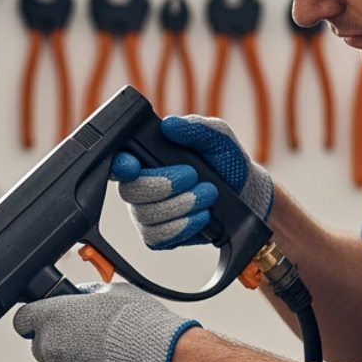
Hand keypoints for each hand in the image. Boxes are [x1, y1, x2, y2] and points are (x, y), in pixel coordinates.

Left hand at [12, 281, 199, 361]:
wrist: (162, 360)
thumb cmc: (140, 324)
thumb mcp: (112, 292)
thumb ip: (86, 296)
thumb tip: (81, 298)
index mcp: (53, 317)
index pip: (23, 320)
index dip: (35, 320)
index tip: (44, 322)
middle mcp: (51, 347)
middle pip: (41, 347)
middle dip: (59, 343)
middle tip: (88, 340)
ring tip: (108, 359)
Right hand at [113, 114, 273, 249]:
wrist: (243, 193)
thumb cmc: (224, 161)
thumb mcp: (217, 137)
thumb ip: (196, 128)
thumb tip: (169, 124)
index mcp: (147, 158)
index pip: (118, 162)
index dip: (120, 166)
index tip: (134, 167)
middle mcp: (140, 187)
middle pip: (131, 192)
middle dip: (165, 186)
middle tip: (193, 177)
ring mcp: (146, 214)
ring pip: (146, 216)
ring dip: (181, 206)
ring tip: (208, 195)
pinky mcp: (157, 237)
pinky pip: (156, 237)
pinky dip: (182, 227)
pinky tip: (201, 217)